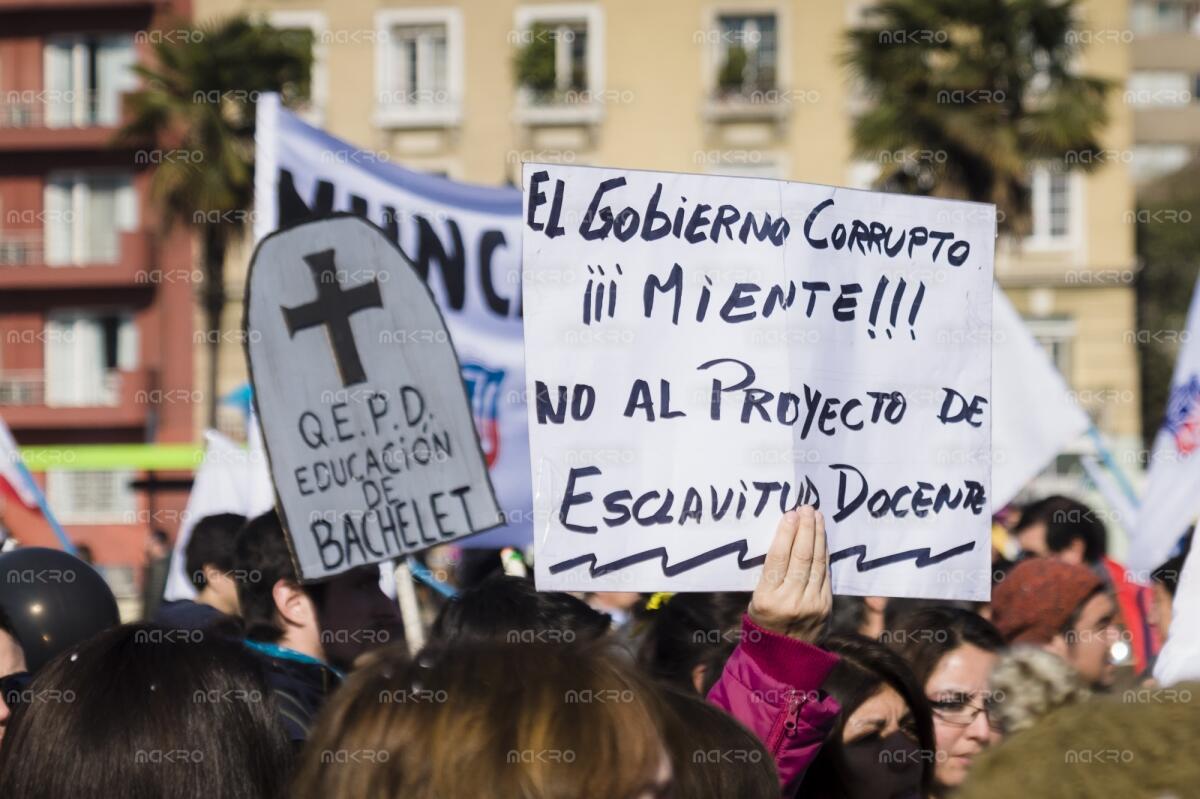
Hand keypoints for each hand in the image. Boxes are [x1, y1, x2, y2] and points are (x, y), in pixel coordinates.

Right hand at [748, 506, 831, 642]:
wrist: (784, 657)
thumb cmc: (764, 621)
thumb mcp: (757, 599)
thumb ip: (770, 574)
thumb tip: (785, 538)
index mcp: (766, 598)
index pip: (778, 558)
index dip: (786, 533)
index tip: (790, 514)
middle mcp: (790, 601)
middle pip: (801, 556)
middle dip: (805, 528)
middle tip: (806, 508)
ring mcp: (812, 605)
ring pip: (816, 562)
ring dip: (817, 536)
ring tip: (816, 516)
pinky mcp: (826, 607)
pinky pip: (825, 573)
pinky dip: (823, 553)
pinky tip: (822, 539)